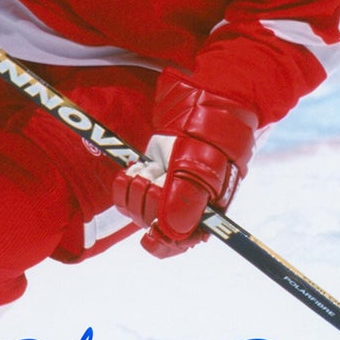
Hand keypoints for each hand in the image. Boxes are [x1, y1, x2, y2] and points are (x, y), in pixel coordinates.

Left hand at [112, 75, 258, 257]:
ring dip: (137, 188)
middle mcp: (187, 205)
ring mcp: (168, 191)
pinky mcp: (152, 177)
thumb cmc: (212, 131)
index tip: (152, 228)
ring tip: (150, 167)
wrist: (206, 99)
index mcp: (207, 209)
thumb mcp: (201, 162)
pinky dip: (128, 180)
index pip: (181, 241)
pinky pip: (128, 193)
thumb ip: (186, 198)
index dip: (164, 239)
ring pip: (139, 210)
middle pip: (155, 226)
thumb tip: (170, 230)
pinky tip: (141, 166)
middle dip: (148, 202)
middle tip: (156, 176)